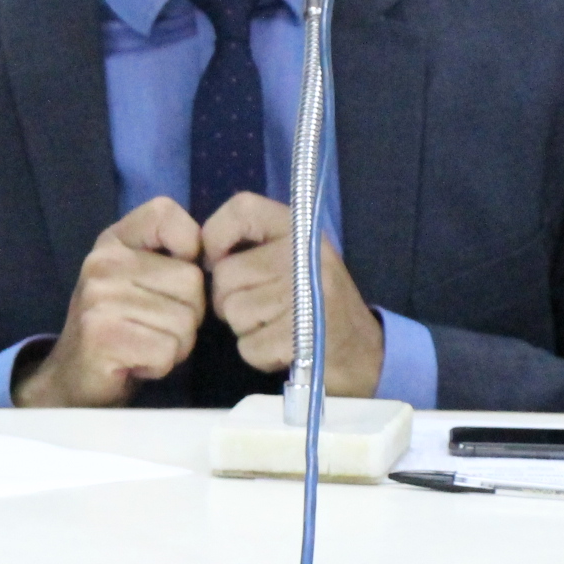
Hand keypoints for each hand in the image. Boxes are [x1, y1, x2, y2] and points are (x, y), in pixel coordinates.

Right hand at [16, 198, 205, 406]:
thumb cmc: (120, 325)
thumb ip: (171, 258)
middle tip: (155, 326)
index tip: (173, 279)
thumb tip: (213, 258)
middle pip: (191, 281)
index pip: (164, 213)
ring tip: (145, 344)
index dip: (188, 246)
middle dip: (188, 314)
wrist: (74, 376)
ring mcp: (100, 299)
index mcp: (113, 241)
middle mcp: (102, 262)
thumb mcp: (138, 277)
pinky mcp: (104, 337)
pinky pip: (168, 350)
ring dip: (176, 344)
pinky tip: (137, 362)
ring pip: (185, 321)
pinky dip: (161, 364)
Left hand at [199, 193, 384, 396]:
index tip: (218, 260)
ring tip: (275, 326)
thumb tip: (201, 253)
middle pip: (227, 274)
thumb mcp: (294, 258)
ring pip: (234, 311)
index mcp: (300, 229)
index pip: (242, 208)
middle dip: (230, 298)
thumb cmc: (314, 301)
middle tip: (260, 307)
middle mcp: (306, 256)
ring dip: (245, 328)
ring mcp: (307, 297)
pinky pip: (248, 346)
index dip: (216, 234)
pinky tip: (282, 348)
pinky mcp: (304, 338)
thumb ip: (253, 246)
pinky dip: (258, 354)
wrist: (363, 352)